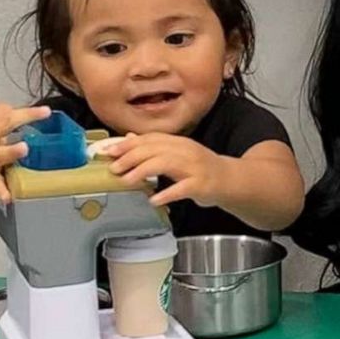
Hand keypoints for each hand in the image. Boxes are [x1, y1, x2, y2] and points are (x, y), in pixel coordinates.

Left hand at [102, 132, 227, 207]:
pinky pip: (182, 188)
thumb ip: (154, 147)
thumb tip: (128, 138)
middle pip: (154, 149)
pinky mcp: (201, 184)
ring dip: (143, 171)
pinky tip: (154, 200)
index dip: (127, 144)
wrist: (230, 180)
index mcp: (178, 142)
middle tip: (114, 168)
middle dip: (130, 158)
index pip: (149, 139)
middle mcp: (185, 151)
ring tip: (127, 181)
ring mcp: (194, 167)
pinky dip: (167, 193)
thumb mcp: (177, 154)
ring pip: (165, 164)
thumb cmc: (201, 169)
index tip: (109, 152)